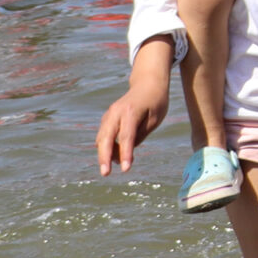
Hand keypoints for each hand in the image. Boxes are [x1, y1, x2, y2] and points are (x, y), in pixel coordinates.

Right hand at [95, 43, 173, 173]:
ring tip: (110, 168)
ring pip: (102, 137)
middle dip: (104, 156)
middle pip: (107, 137)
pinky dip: (106, 147)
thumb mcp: (154, 119)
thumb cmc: (155, 102)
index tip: (125, 169)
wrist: (147, 83)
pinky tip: (113, 156)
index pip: (127, 136)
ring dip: (104, 154)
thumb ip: (140, 135)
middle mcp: (116, 111)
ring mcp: (110, 114)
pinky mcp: (107, 118)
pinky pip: (103, 135)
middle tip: (105, 174)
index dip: (125, 154)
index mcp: (131, 111)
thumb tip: (124, 153)